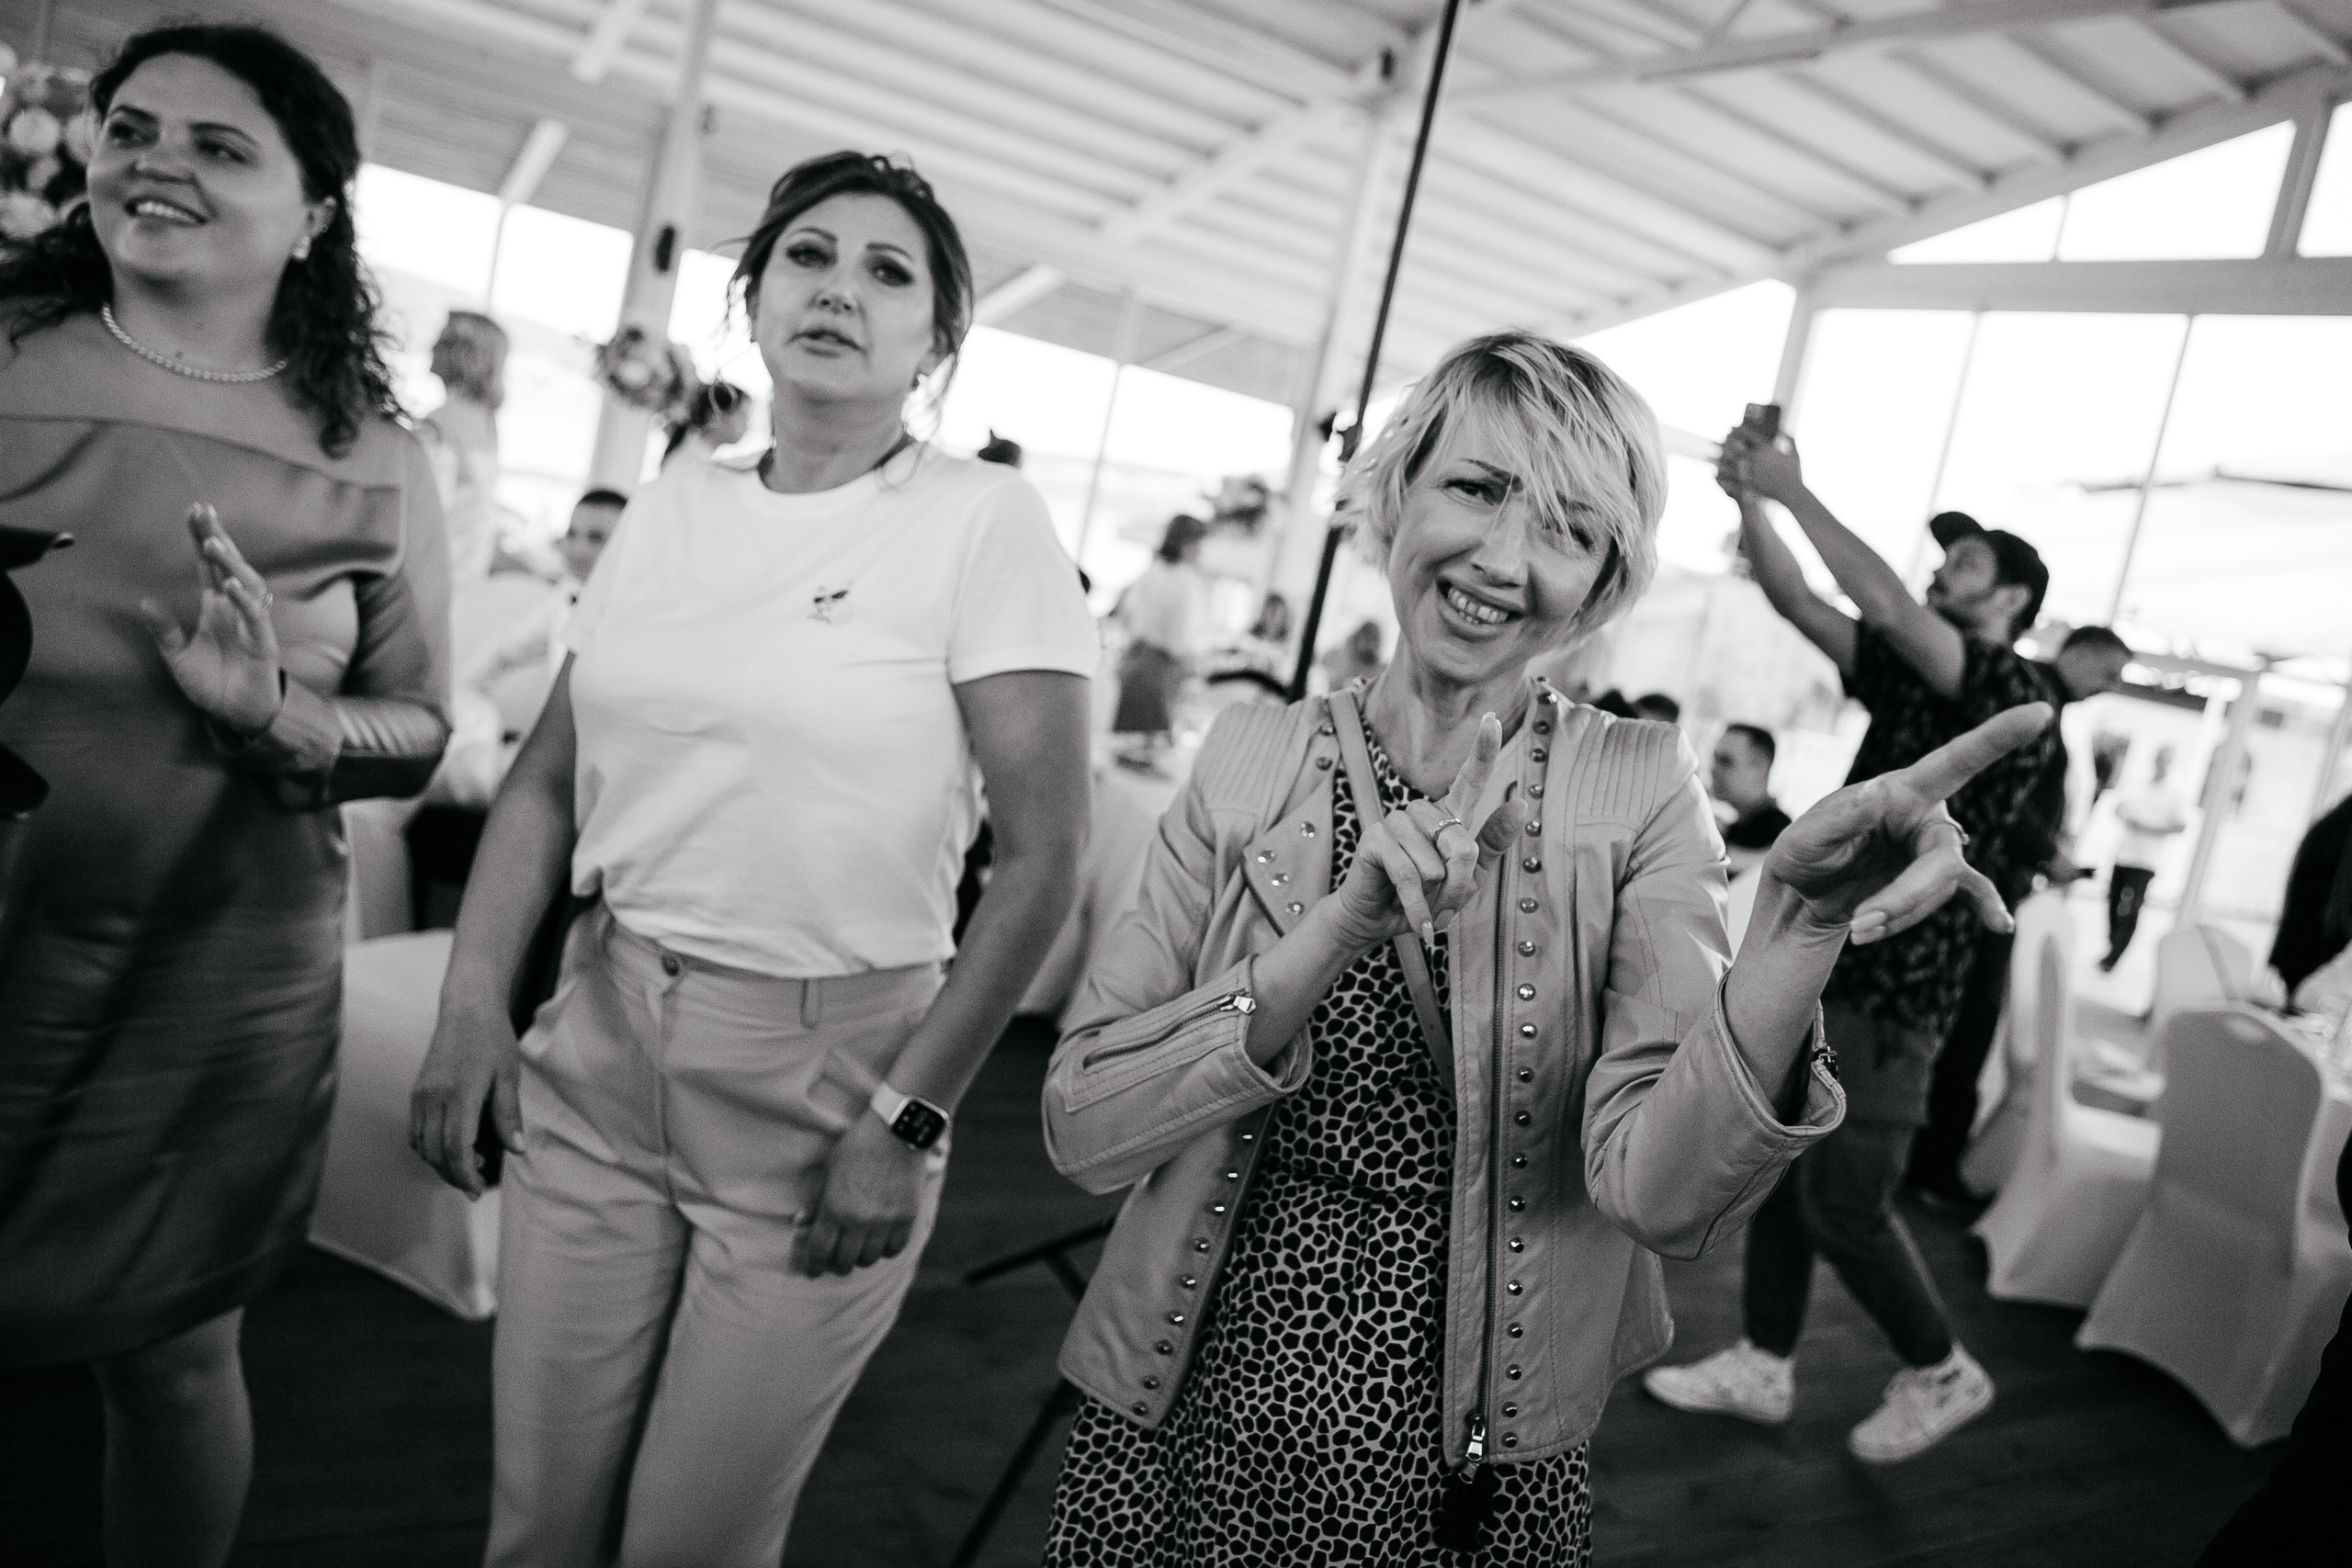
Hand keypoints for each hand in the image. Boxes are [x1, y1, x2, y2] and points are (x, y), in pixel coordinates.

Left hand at [136, 505, 283, 734]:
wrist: (237, 715)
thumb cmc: (212, 686)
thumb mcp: (178, 658)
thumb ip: (164, 631)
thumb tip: (143, 601)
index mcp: (215, 608)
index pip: (209, 566)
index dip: (202, 538)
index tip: (194, 510)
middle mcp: (235, 610)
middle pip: (229, 564)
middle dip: (217, 536)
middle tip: (203, 510)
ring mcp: (251, 624)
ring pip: (247, 583)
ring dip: (231, 563)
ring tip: (213, 543)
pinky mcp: (263, 643)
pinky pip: (255, 615)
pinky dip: (243, 600)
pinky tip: (229, 585)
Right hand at [408, 1000, 523, 1198]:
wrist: (467, 1009)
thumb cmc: (493, 1040)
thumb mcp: (509, 1076)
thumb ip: (509, 1114)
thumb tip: (517, 1149)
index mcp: (460, 1094)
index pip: (457, 1147)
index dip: (465, 1174)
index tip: (478, 1189)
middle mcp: (434, 1097)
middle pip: (436, 1152)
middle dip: (454, 1175)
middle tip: (474, 1187)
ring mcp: (422, 1095)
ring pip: (422, 1145)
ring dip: (441, 1164)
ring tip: (469, 1166)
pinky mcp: (417, 1092)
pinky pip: (417, 1131)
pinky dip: (430, 1148)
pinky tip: (452, 1147)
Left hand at [793, 1114, 924, 1276]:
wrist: (896, 1131)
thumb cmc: (857, 1146)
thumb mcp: (829, 1170)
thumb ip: (817, 1200)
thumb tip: (802, 1224)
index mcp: (835, 1208)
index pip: (820, 1251)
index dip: (813, 1266)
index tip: (812, 1271)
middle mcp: (860, 1220)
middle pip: (845, 1261)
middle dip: (837, 1265)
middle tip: (836, 1261)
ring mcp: (885, 1221)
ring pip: (870, 1259)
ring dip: (860, 1257)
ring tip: (858, 1249)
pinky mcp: (906, 1218)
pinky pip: (894, 1249)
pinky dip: (885, 1250)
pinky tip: (880, 1242)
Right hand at [1323, 712, 1531, 954]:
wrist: (1378, 922)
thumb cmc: (1426, 899)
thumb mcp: (1468, 879)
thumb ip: (1492, 844)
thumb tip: (1520, 804)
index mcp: (1448, 816)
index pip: (1469, 779)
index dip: (1482, 750)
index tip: (1491, 719)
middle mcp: (1422, 812)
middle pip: (1461, 844)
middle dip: (1458, 885)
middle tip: (1444, 904)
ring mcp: (1395, 821)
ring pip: (1436, 863)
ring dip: (1436, 897)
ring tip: (1423, 906)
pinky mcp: (1374, 838)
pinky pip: (1409, 875)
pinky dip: (1417, 906)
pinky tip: (1418, 922)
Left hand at [1718, 428, 1805, 506]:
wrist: (1793, 493)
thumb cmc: (1795, 474)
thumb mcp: (1795, 455)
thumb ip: (1790, 441)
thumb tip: (1784, 431)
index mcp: (1767, 449)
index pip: (1749, 435)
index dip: (1738, 430)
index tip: (1731, 428)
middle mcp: (1757, 458)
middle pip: (1735, 447)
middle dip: (1725, 442)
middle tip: (1716, 441)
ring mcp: (1752, 471)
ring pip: (1730, 463)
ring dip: (1719, 458)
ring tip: (1711, 456)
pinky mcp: (1749, 484)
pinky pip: (1731, 479)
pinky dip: (1722, 476)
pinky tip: (1715, 475)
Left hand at [1764, 704, 2052, 944]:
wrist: (1804, 898)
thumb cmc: (1803, 856)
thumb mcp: (1806, 836)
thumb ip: (1843, 816)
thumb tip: (1879, 792)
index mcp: (1900, 791)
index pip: (1955, 761)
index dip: (1997, 737)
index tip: (2041, 713)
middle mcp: (1925, 816)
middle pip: (1942, 862)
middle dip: (1903, 899)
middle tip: (1859, 925)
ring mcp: (1933, 850)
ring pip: (1940, 889)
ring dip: (1900, 915)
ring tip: (1858, 929)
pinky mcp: (1934, 881)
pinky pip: (1969, 893)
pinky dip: (1984, 907)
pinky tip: (1999, 924)